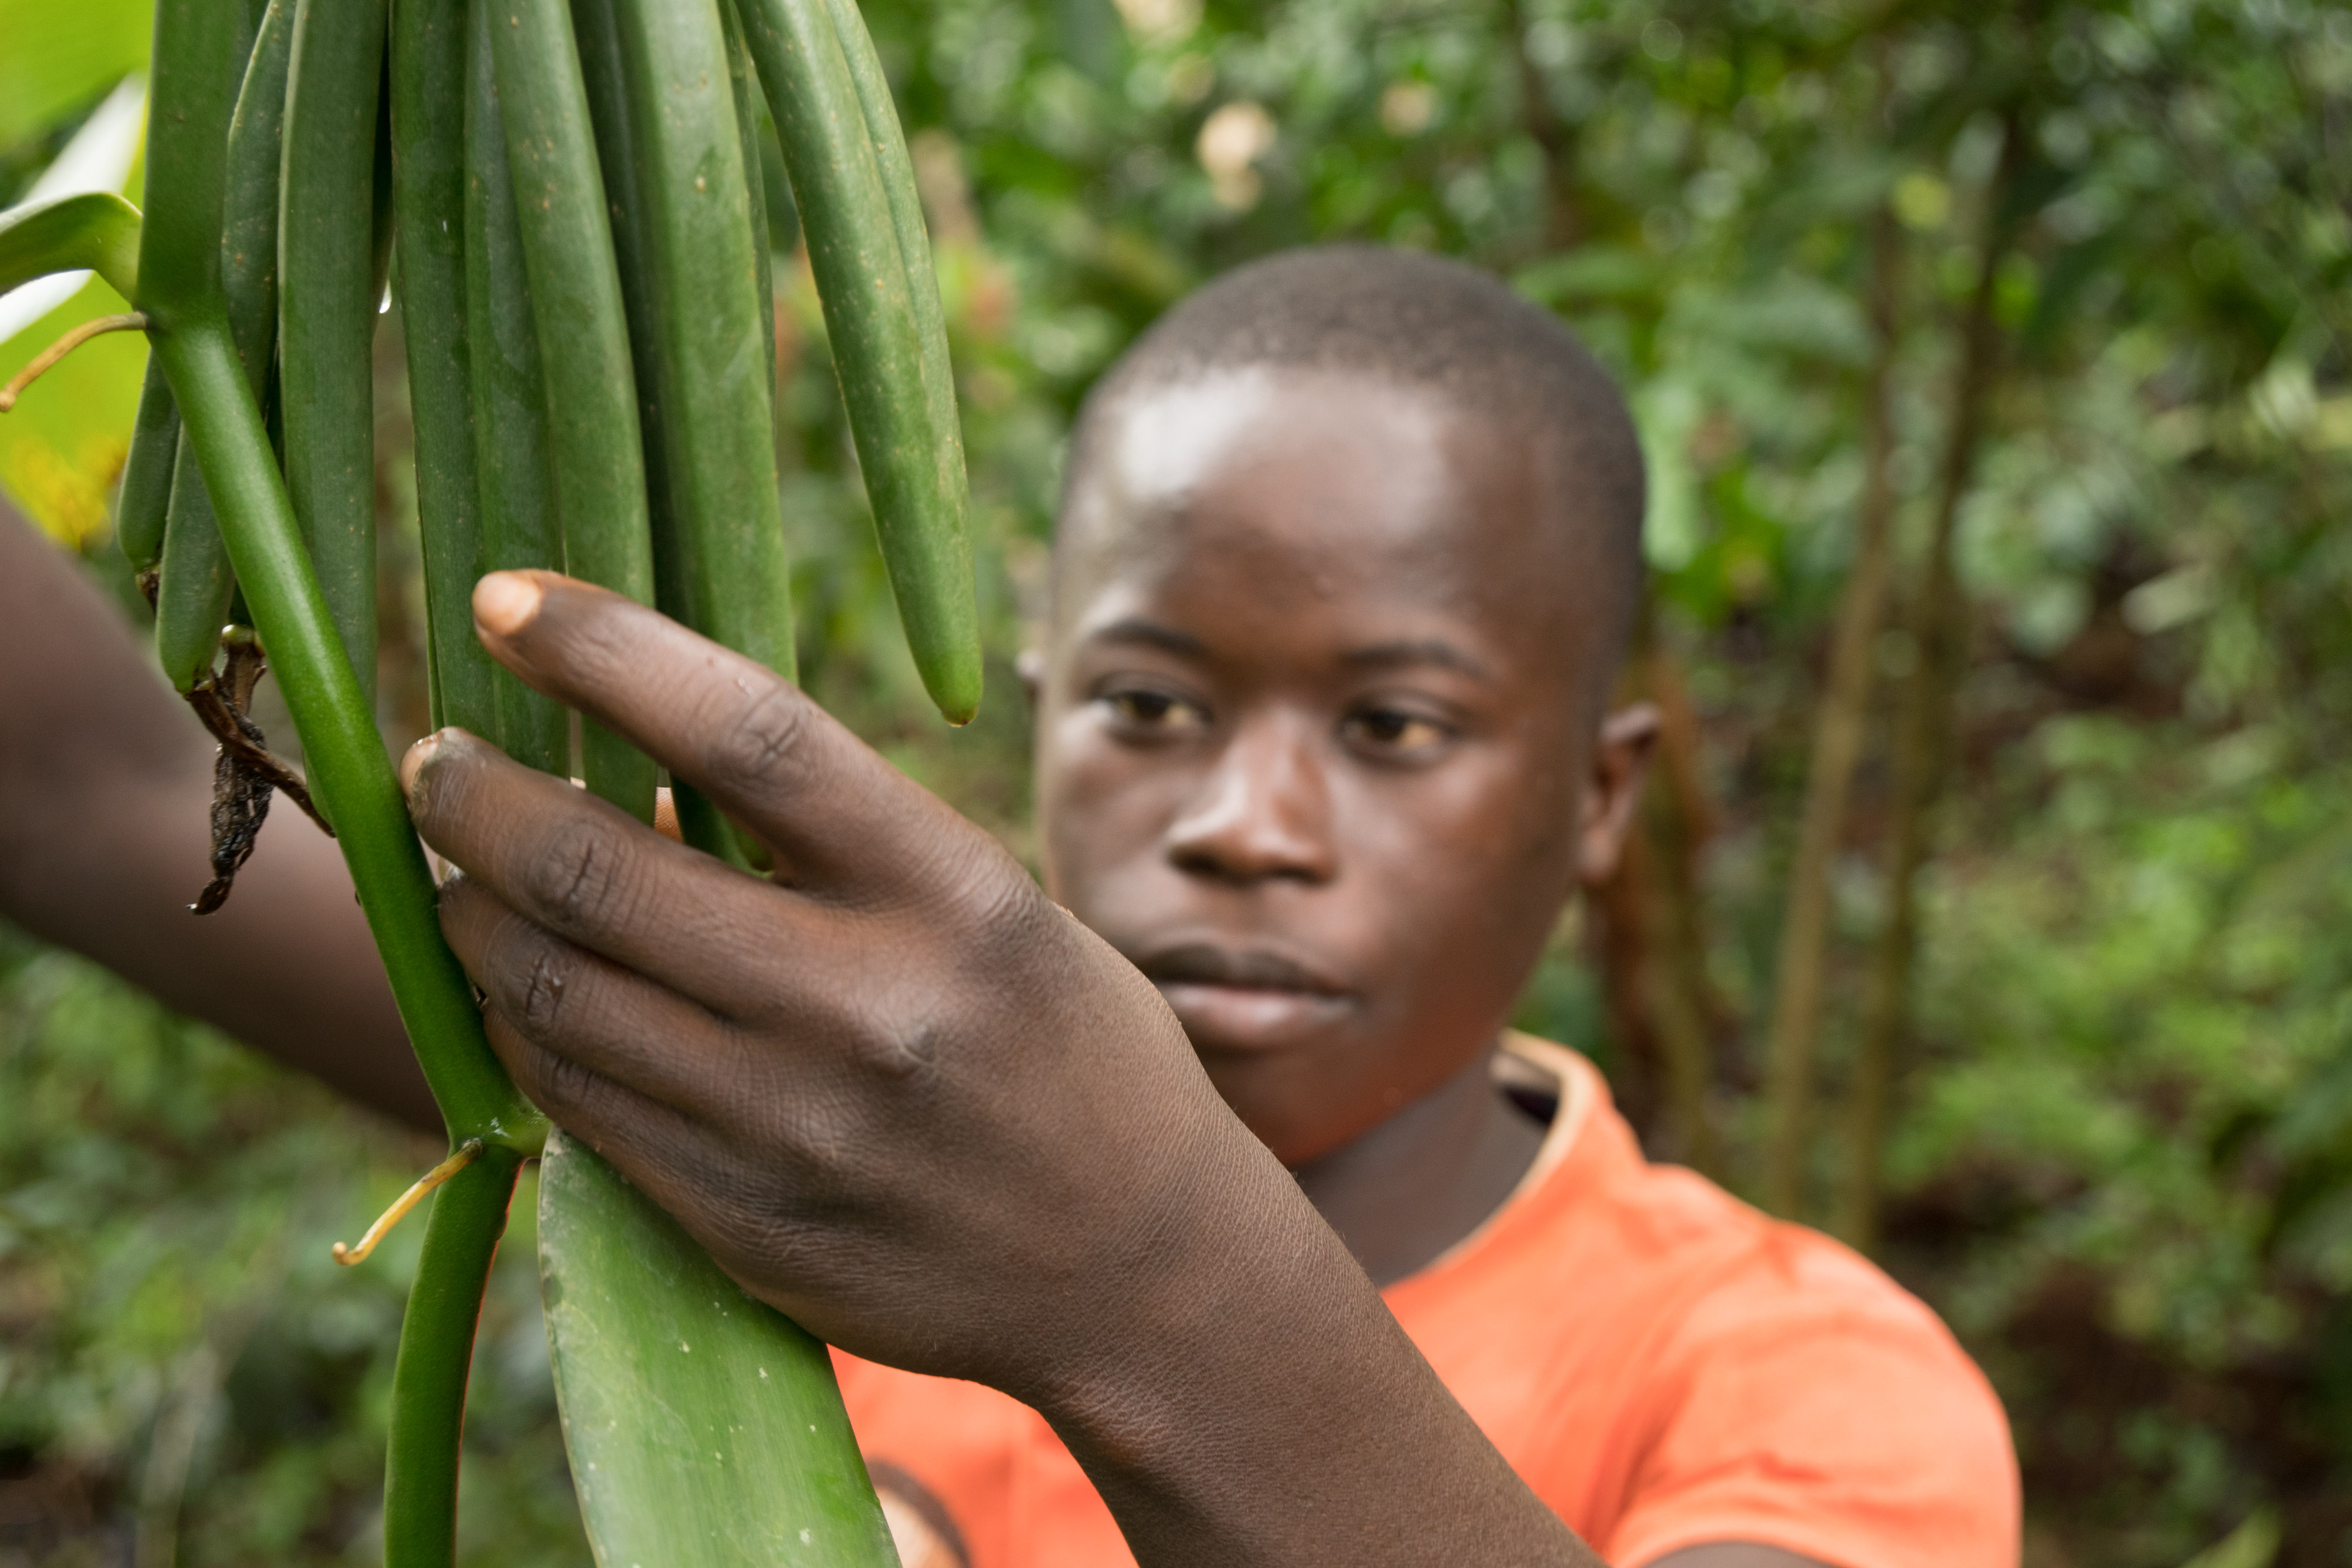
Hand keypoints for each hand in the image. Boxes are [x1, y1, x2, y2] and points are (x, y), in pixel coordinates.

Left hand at [405, 572, 1592, 1565]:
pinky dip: (518, 1026)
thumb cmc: (1066, 1047)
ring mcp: (794, 1128)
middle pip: (599, 869)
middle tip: (433, 759)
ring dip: (470, 914)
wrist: (1136, 1267)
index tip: (502, 597)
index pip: (748, 736)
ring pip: (553, 993)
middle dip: (475, 796)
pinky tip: (514, 986)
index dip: (604, 650)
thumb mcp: (994, 907)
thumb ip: (841, 842)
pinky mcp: (743, 1224)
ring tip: (458, 872)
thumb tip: (640, 753)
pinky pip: (573, 1103)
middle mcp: (868, 1007)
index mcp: (953, 896)